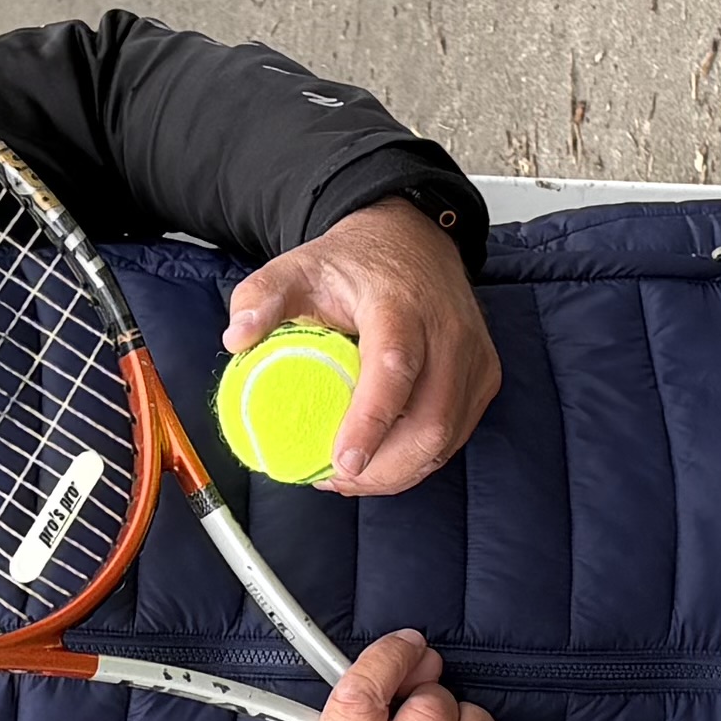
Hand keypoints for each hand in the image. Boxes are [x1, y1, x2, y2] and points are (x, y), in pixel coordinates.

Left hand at [225, 198, 494, 497]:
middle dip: (384, 468)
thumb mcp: (297, 268)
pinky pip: (456, 433)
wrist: (414, 240)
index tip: (345, 462)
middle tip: (334, 479)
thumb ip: (260, 297)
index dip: (372, 420)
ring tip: (351, 476)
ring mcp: (473, 357)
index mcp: (400, 305)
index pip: (395, 367)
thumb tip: (236, 339)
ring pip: (446, 437)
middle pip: (430, 420)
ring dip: (399, 470)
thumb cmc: (353, 263)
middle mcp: (448, 331)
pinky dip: (420, 458)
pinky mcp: (484, 375)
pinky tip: (383, 461)